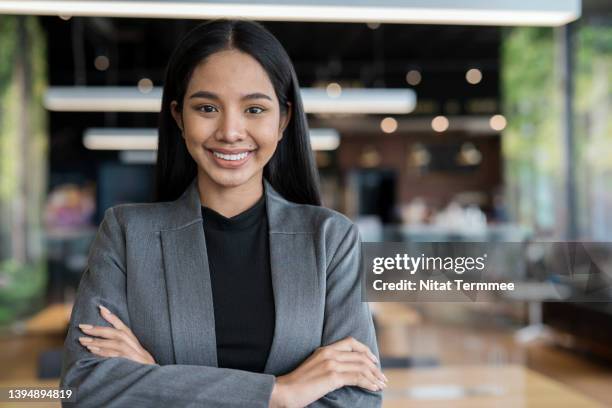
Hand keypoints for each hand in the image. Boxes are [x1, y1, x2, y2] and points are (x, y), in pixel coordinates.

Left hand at [78, 304, 156, 364]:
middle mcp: (131, 341)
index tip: (100, 307)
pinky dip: (103, 352)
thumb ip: (117, 331)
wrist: (147, 369)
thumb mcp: (128, 341)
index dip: (110, 315)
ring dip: (97, 341)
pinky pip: (113, 355)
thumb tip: (102, 316)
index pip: (120, 323)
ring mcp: (130, 351)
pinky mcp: (129, 360)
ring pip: (113, 343)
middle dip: (97, 329)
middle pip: (114, 332)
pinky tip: (92, 350)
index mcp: (130, 335)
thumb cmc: (135, 355)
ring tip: (83, 340)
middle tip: (82, 327)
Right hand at [269, 337, 385, 407]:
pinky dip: (369, 382)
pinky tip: (373, 388)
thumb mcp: (314, 368)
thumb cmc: (298, 385)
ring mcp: (331, 363)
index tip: (374, 361)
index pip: (351, 342)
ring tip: (381, 385)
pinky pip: (357, 377)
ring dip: (375, 376)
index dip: (366, 350)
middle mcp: (329, 353)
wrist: (284, 391)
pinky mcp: (332, 376)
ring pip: (361, 366)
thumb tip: (344, 372)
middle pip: (360, 356)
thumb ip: (327, 365)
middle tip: (382, 378)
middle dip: (375, 367)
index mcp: (324, 349)